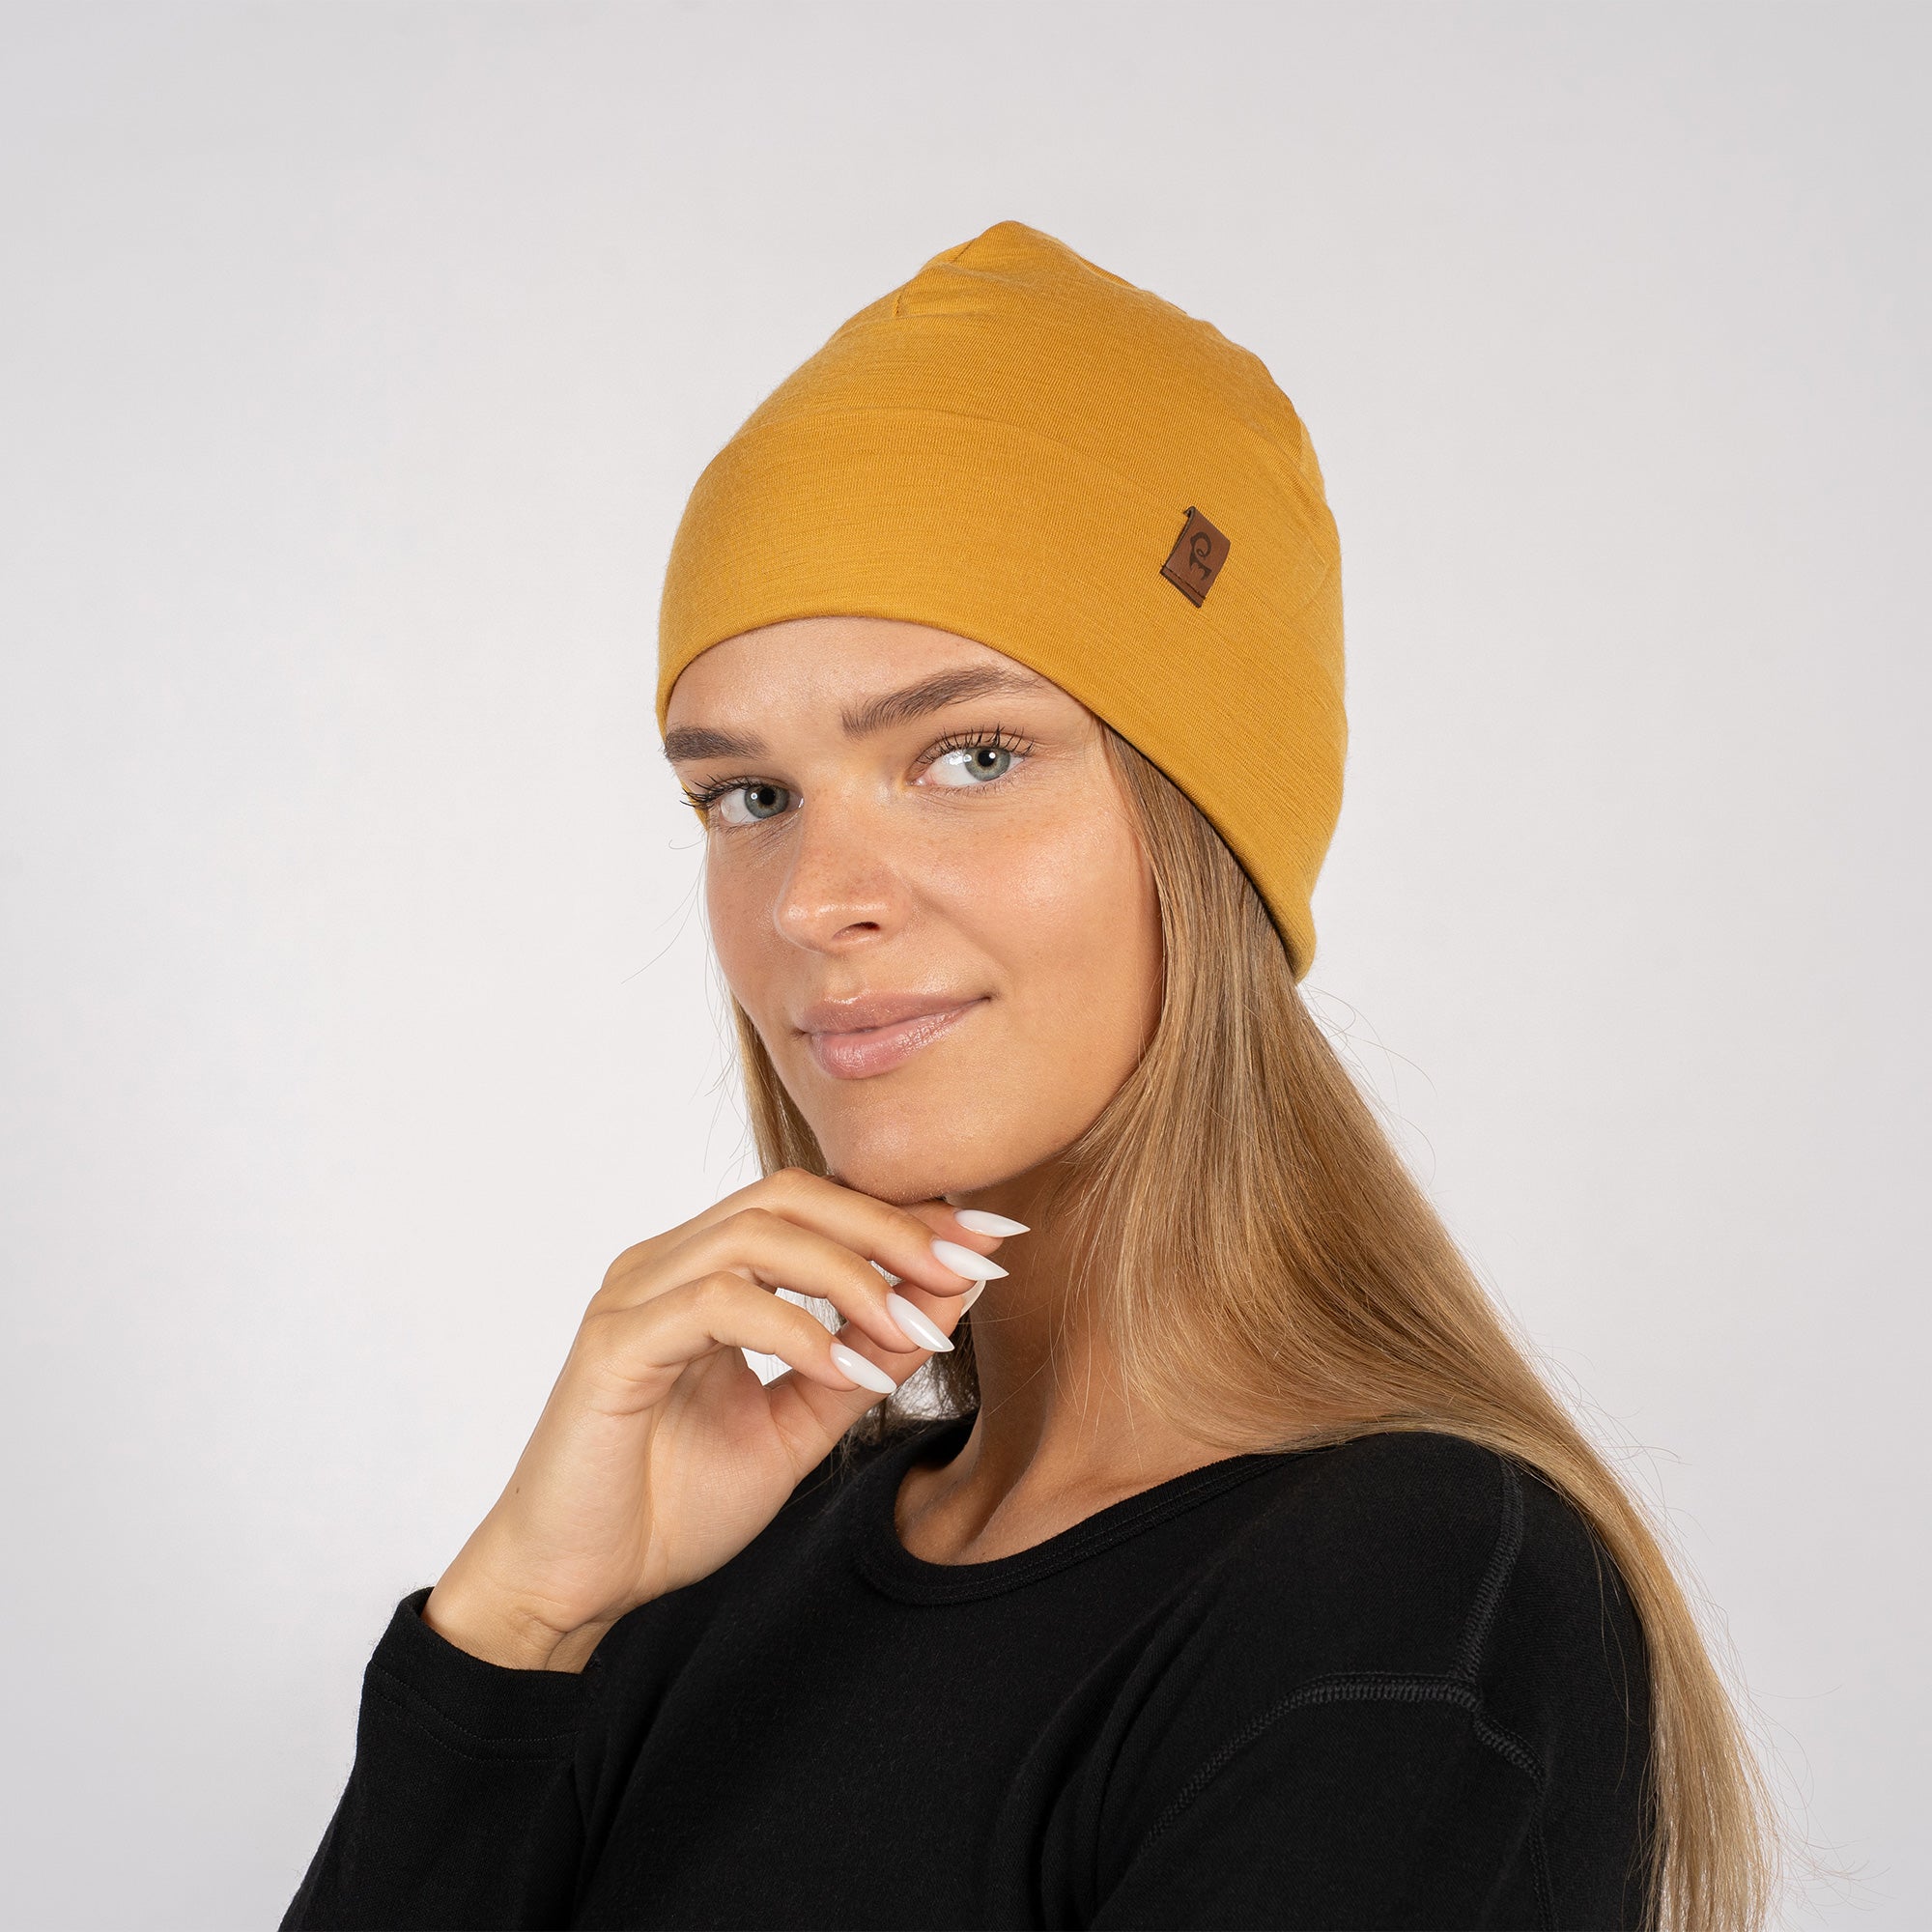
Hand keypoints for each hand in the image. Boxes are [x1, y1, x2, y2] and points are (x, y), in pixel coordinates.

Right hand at [420, 1169, 1011, 1670]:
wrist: (573, 1587)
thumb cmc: (669, 1507)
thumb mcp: (795, 1429)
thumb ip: (859, 1362)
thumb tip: (942, 1298)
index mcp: (703, 1271)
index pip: (814, 1207)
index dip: (905, 1215)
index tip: (991, 1238)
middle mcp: (665, 1263)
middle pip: (791, 1196)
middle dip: (892, 1227)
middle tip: (968, 1267)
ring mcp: (634, 1295)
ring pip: (758, 1233)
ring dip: (853, 1275)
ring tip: (915, 1330)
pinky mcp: (615, 1343)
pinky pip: (716, 1303)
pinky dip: (795, 1329)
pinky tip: (844, 1371)